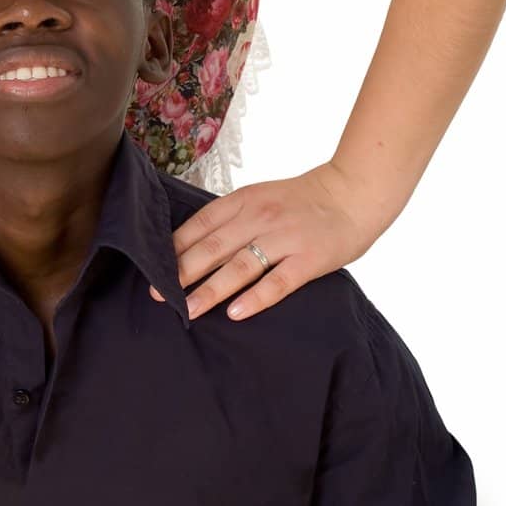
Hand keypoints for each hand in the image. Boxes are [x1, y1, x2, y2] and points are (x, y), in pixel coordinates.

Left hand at [150, 161, 385, 321]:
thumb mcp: (261, 197)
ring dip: (211, 290)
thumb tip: (198, 245)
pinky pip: (277, 282)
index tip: (153, 269)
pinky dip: (255, 298)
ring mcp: (284, 238)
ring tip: (188, 310)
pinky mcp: (308, 259)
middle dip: (183, 273)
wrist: (353, 193)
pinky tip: (236, 313)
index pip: (201, 224)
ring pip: (239, 266)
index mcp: (244, 199)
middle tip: (159, 295)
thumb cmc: (303, 200)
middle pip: (213, 247)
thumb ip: (234, 217)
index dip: (175, 248)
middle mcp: (259, 216)